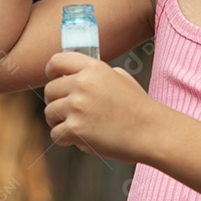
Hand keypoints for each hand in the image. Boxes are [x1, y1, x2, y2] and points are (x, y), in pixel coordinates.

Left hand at [42, 52, 158, 161]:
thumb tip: (74, 75)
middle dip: (56, 101)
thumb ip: (96, 74)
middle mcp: (82, 84)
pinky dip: (64, 139)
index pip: (57, 62)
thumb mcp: (120, 77)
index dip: (51, 71)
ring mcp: (77, 106)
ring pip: (49, 113)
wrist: (151, 132)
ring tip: (76, 125)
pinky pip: (55, 133)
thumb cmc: (138, 106)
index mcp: (93, 68)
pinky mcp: (75, 129)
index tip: (54, 78)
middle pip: (50, 90)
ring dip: (59, 121)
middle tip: (69, 110)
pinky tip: (78, 138)